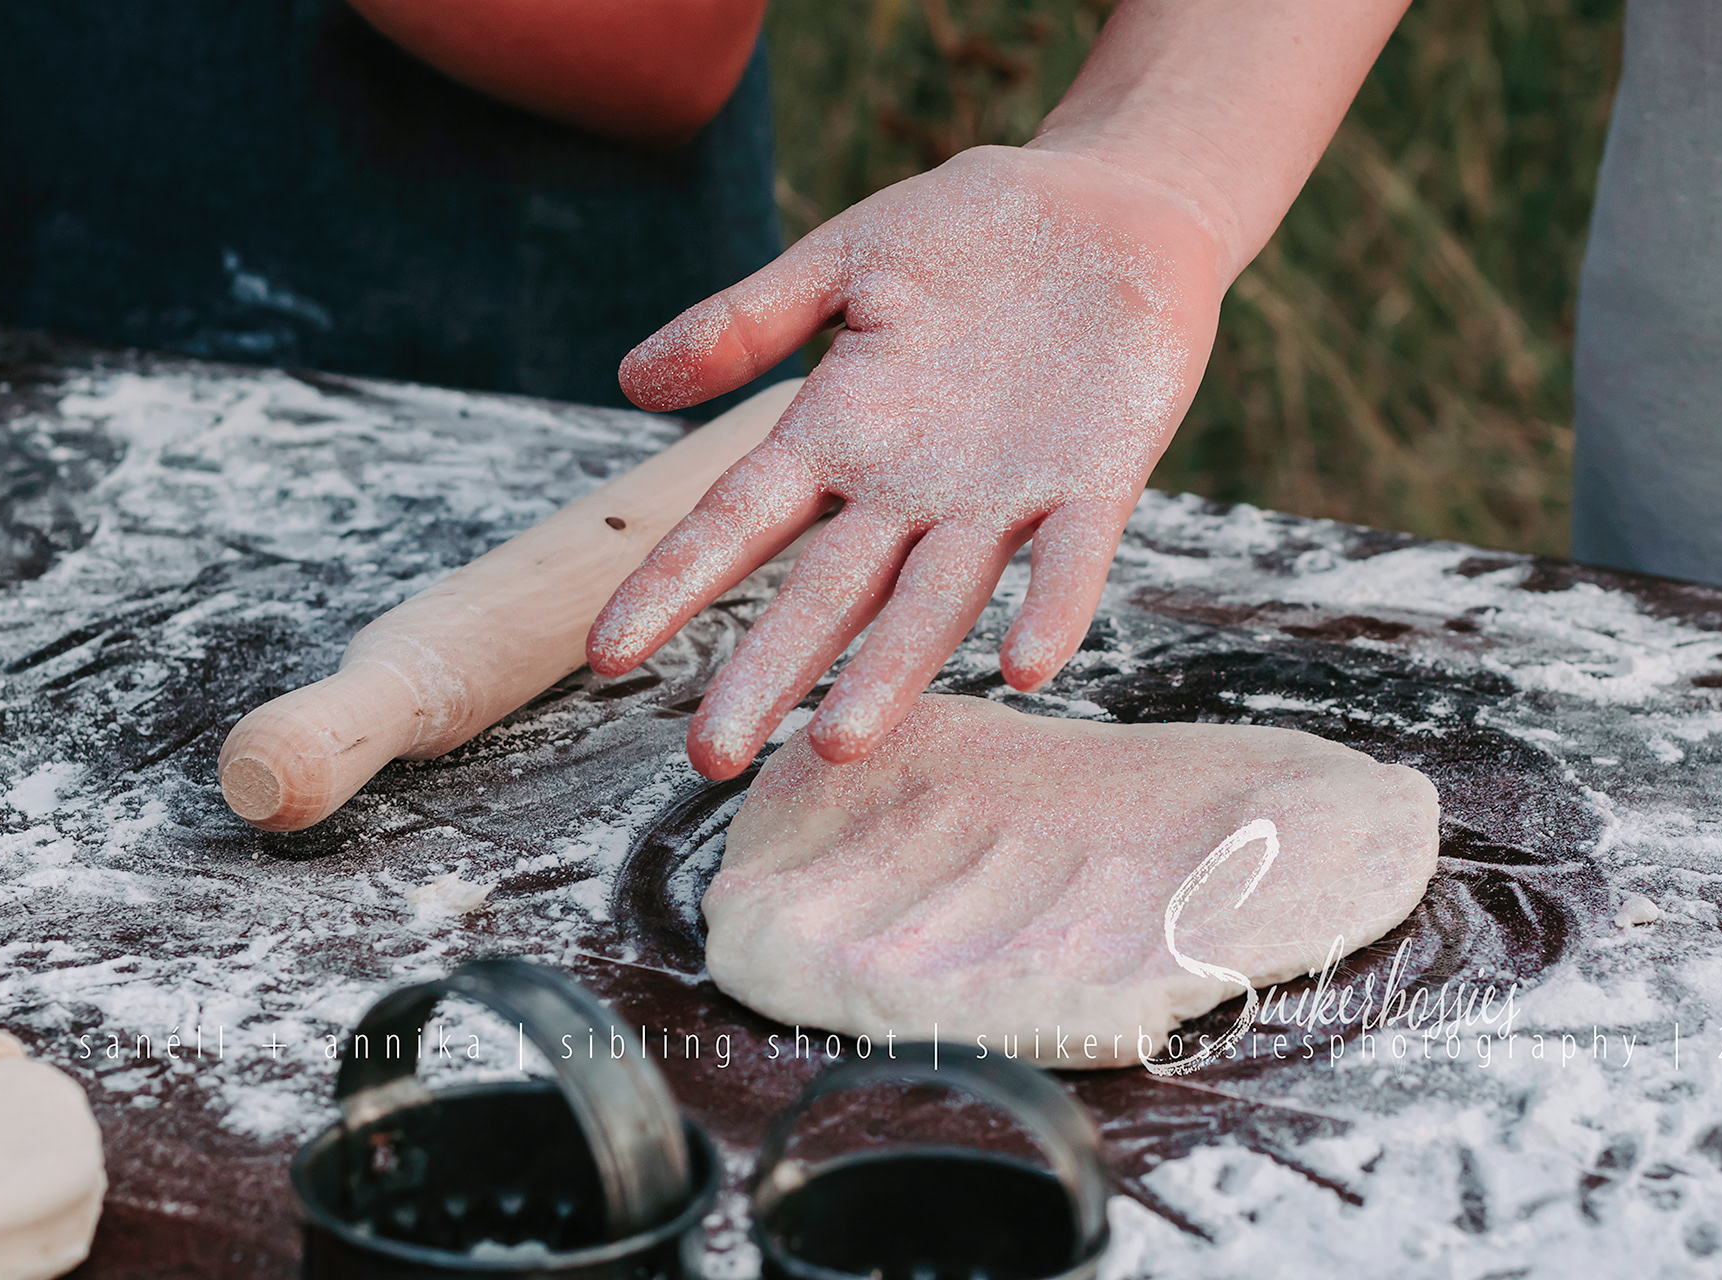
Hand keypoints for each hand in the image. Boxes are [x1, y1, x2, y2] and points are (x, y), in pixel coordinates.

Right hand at [588, 144, 1225, 779]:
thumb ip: (747, 321)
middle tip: (711, 758)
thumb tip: (630, 381)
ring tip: (839, 745)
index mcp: (839, 432)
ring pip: (934, 599)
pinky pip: (1071, 557)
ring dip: (891, 671)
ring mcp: (1003, 495)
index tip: (610, 656)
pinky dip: (1051, 608)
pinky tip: (1027, 667)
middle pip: (825, 591)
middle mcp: (909, 487)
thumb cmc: (970, 234)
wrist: (1111, 208)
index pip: (738, 521)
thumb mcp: (846, 263)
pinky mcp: (1096, 480)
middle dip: (767, 670)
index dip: (676, 584)